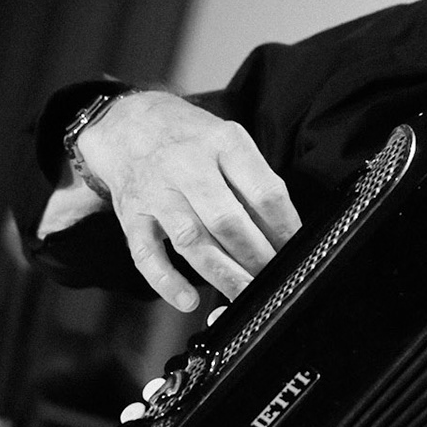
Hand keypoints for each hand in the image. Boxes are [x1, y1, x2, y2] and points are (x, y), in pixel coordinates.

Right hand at [76, 92, 300, 310]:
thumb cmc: (190, 140)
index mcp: (224, 143)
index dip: (285, 229)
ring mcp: (157, 192)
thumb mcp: (229, 143)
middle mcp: (188, 165)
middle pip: (228, 220)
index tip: (297, 252)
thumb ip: (254, 183)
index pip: (264, 192)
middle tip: (273, 280)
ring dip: (221, 273)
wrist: (129, 125)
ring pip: (191, 239)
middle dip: (256, 257)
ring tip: (243, 296)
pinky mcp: (132, 216)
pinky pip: (147, 254)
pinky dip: (167, 281)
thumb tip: (285, 236)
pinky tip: (189, 301)